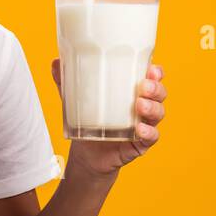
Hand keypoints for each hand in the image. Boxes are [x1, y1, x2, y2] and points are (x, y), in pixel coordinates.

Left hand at [52, 60, 166, 175]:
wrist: (87, 153)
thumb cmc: (88, 119)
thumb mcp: (76, 99)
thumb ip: (66, 81)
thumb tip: (55, 62)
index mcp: (133, 90)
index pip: (153, 77)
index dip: (156, 71)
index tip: (151, 68)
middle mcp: (144, 106)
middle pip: (160, 93)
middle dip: (156, 87)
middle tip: (143, 85)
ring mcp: (145, 124)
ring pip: (158, 113)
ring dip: (153, 107)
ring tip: (139, 104)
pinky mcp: (141, 143)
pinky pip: (152, 137)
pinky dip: (149, 132)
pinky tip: (140, 129)